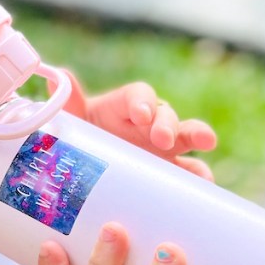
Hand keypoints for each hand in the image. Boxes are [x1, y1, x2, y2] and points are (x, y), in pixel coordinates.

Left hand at [49, 69, 216, 180]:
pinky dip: (199, 177)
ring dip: (197, 143)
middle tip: (162, 139)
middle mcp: (151, 122)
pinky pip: (191, 170)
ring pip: (188, 138)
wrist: (92, 165)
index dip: (142, 102)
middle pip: (166, 116)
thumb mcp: (76, 120)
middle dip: (167, 125)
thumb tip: (58, 77)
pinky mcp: (173, 169)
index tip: (140, 114)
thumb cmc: (86, 134)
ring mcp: (166, 146)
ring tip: (201, 163)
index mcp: (127, 106)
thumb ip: (70, 102)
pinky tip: (205, 187)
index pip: (139, 95)